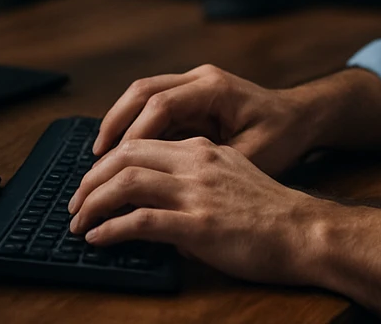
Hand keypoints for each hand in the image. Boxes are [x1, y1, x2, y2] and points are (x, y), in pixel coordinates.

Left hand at [66, 136, 323, 286]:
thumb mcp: (234, 178)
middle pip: (126, 156)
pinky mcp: (199, 225)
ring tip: (78, 222)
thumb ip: (198, 179)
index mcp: (204, 149)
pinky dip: (111, 229)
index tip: (92, 181)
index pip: (141, 142)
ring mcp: (197, 192)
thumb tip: (164, 197)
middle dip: (91, 179)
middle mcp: (197, 162)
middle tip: (75, 203)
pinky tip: (99, 238)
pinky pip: (141, 221)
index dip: (108, 161)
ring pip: (127, 183)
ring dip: (93, 203)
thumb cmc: (272, 213)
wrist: (306, 232)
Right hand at [92, 64, 313, 175]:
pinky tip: (122, 156)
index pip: (161, 105)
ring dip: (119, 124)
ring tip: (99, 159)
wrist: (303, 117)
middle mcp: (200, 79)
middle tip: (94, 159)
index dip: (133, 133)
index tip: (113, 161)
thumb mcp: (253, 156)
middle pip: (142, 91)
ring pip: (142, 96)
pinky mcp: (191, 98)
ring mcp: (194, 85)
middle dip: (114, 124)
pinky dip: (135, 129)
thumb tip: (171, 190)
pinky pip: (153, 109)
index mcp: (215, 88)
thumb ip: (213, 167)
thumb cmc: (283, 136)